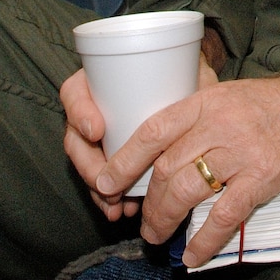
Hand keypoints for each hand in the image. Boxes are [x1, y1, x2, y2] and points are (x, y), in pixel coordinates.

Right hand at [61, 35, 222, 221]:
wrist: (187, 90)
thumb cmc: (185, 76)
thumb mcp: (187, 71)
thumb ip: (191, 76)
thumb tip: (203, 84)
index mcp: (101, 80)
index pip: (76, 92)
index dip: (80, 112)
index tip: (97, 131)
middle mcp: (94, 108)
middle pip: (76, 137)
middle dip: (89, 167)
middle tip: (105, 184)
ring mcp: (100, 136)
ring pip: (86, 164)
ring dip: (98, 188)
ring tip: (115, 204)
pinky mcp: (110, 158)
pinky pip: (101, 179)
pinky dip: (107, 196)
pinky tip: (120, 209)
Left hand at [108, 64, 279, 268]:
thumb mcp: (241, 94)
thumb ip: (206, 115)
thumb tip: (172, 146)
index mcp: (211, 99)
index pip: (153, 129)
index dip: (124, 159)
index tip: (104, 180)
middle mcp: (222, 123)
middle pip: (166, 168)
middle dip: (145, 201)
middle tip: (137, 220)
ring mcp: (244, 151)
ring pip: (187, 191)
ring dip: (165, 220)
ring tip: (157, 237)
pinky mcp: (266, 177)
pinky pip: (224, 216)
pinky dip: (204, 241)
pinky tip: (193, 257)